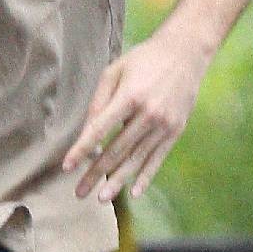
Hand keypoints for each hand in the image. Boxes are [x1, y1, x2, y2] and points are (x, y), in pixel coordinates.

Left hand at [63, 33, 205, 200]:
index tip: (67, 166)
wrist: (186, 52)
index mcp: (130, 96)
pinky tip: (134, 192)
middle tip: (79, 192)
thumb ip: (99, 101)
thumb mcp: (115, 71)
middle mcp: (148, 114)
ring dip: (117, 181)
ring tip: (101, 199)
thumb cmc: (144, 60)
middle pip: (116, 150)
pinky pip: (158, 158)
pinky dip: (146, 176)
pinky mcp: (176, 130)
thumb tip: (87, 132)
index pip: (100, 130)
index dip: (82, 150)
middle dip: (95, 173)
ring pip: (136, 159)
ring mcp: (164, 124)